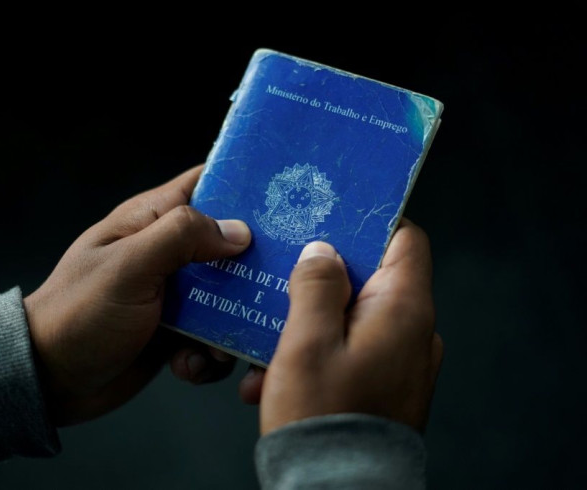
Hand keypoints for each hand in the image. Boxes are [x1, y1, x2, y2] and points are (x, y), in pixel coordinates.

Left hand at [24, 165, 250, 425]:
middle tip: (272, 286)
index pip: (206, 183)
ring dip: (231, 323)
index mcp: (151, 220)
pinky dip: (209, 355)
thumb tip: (238, 230)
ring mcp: (174, 293)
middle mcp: (167, 252)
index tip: (286, 197)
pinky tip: (187, 365)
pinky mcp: (177, 331)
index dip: (245, 184)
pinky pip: (213, 336)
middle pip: (230, 244)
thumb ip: (181, 237)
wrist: (50, 380)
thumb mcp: (128, 266)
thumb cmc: (79, 313)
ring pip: (229, 296)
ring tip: (214, 345)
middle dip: (252, 266)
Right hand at [239, 219, 442, 433]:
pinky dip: (316, 356)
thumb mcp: (307, 341)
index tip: (330, 218)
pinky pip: (352, 353)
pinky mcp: (385, 387)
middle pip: (371, 278)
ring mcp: (402, 363)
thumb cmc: (323, 418)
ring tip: (267, 344)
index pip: (405, 240)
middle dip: (321, 279)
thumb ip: (315, 286)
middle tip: (282, 279)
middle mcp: (413, 334)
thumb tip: (322, 252)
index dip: (368, 222)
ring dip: (309, 324)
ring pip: (353, 318)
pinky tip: (274, 377)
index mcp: (403, 311)